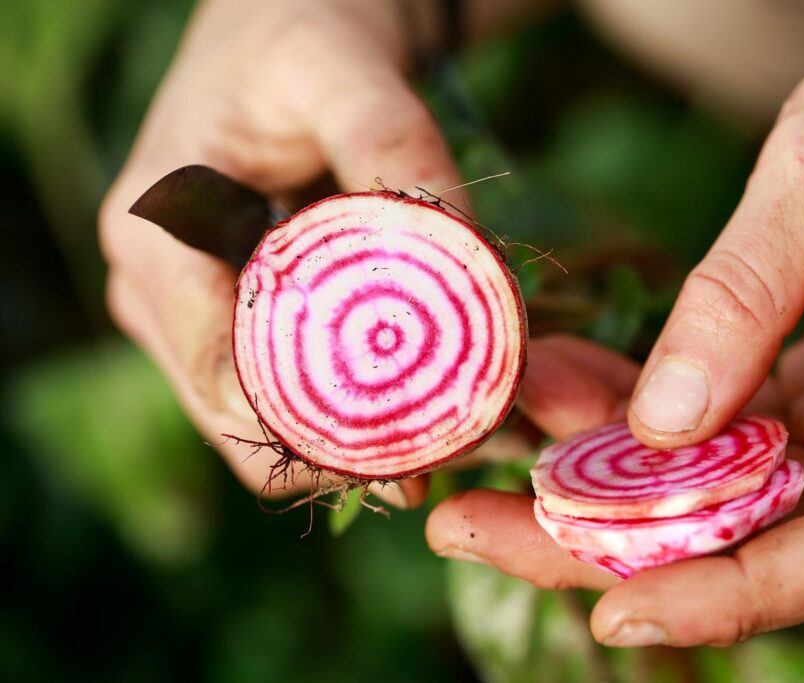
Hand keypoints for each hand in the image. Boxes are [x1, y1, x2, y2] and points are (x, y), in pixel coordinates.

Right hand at [100, 0, 462, 502]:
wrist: (281, 41)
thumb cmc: (297, 45)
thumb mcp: (346, 77)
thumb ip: (396, 153)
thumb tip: (465, 251)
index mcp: (157, 242)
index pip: (218, 374)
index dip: (312, 431)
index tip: (418, 447)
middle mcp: (156, 296)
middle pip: (241, 424)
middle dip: (346, 451)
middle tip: (460, 446)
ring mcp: (187, 321)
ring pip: (263, 430)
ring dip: (354, 444)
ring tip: (457, 428)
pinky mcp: (226, 328)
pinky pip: (281, 403)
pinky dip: (348, 418)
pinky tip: (426, 403)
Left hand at [428, 0, 803, 645]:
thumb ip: (745, 295)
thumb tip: (664, 423)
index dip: (732, 598)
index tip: (615, 612)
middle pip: (752, 532)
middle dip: (605, 543)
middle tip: (470, 522)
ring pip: (726, 485)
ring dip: (606, 475)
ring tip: (502, 435)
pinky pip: (731, 427)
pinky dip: (643, 416)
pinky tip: (568, 381)